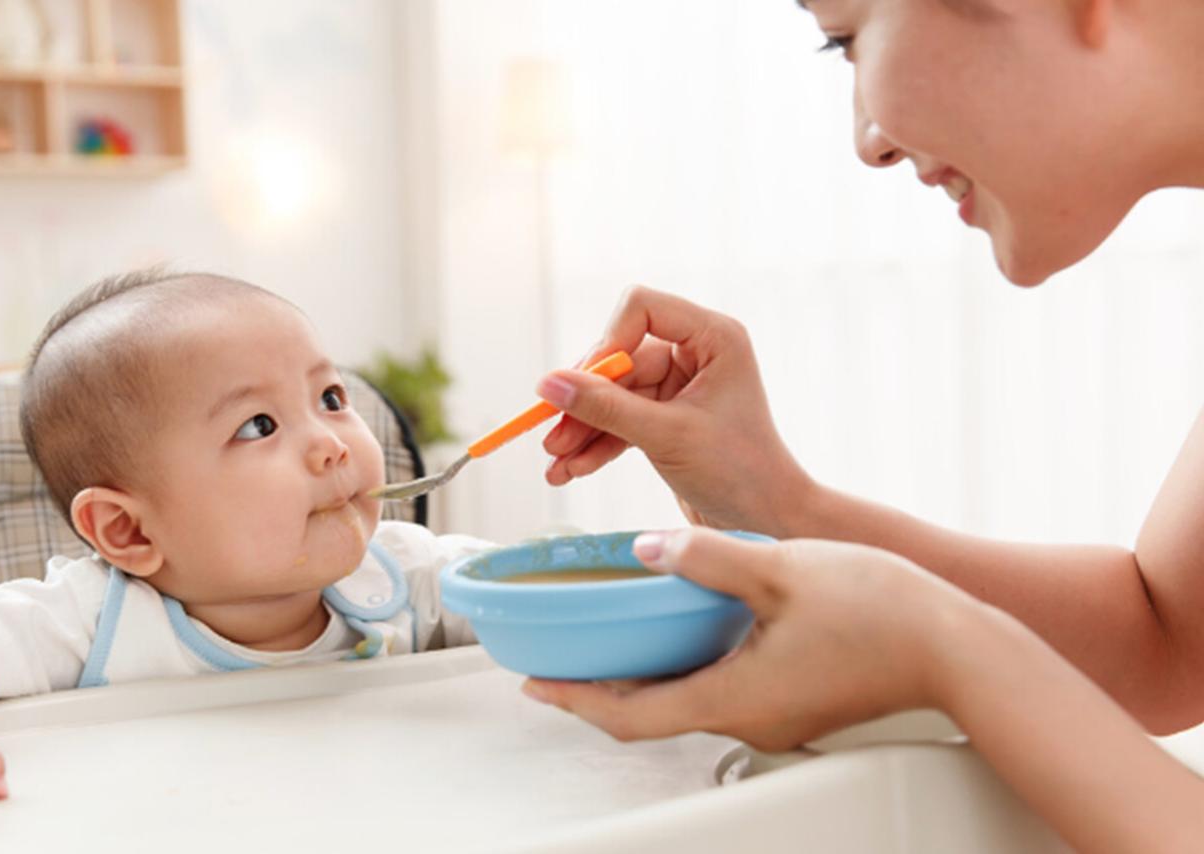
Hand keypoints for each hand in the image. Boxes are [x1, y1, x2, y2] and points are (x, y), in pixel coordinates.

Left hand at [522, 528, 979, 751]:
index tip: (535, 684)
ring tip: (606, 646)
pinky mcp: (796, 701)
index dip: (577, 702)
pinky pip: (722, 692)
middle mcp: (750, 718)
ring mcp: (775, 715)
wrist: (960, 648)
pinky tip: (682, 635)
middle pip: (653, 717)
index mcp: (736, 696)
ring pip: (687, 705)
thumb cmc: (883, 614)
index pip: (632, 716)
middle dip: (599, 693)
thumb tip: (647, 549)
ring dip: (642, 681)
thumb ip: (706, 559)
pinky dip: (684, 670)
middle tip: (558, 666)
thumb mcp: (781, 570)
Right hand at [538, 286, 809, 534]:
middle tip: (550, 435)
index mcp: (713, 337)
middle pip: (619, 357)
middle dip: (584, 400)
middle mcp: (696, 353)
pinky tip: (571, 470)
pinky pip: (621, 419)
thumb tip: (548, 384)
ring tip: (554, 465)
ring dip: (583, 428)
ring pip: (614, 394)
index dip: (607, 342)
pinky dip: (597, 444)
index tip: (582, 385)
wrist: (768, 522)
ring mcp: (680, 386)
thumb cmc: (739, 472)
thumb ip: (605, 408)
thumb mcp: (666, 436)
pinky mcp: (668, 417)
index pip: (641, 308)